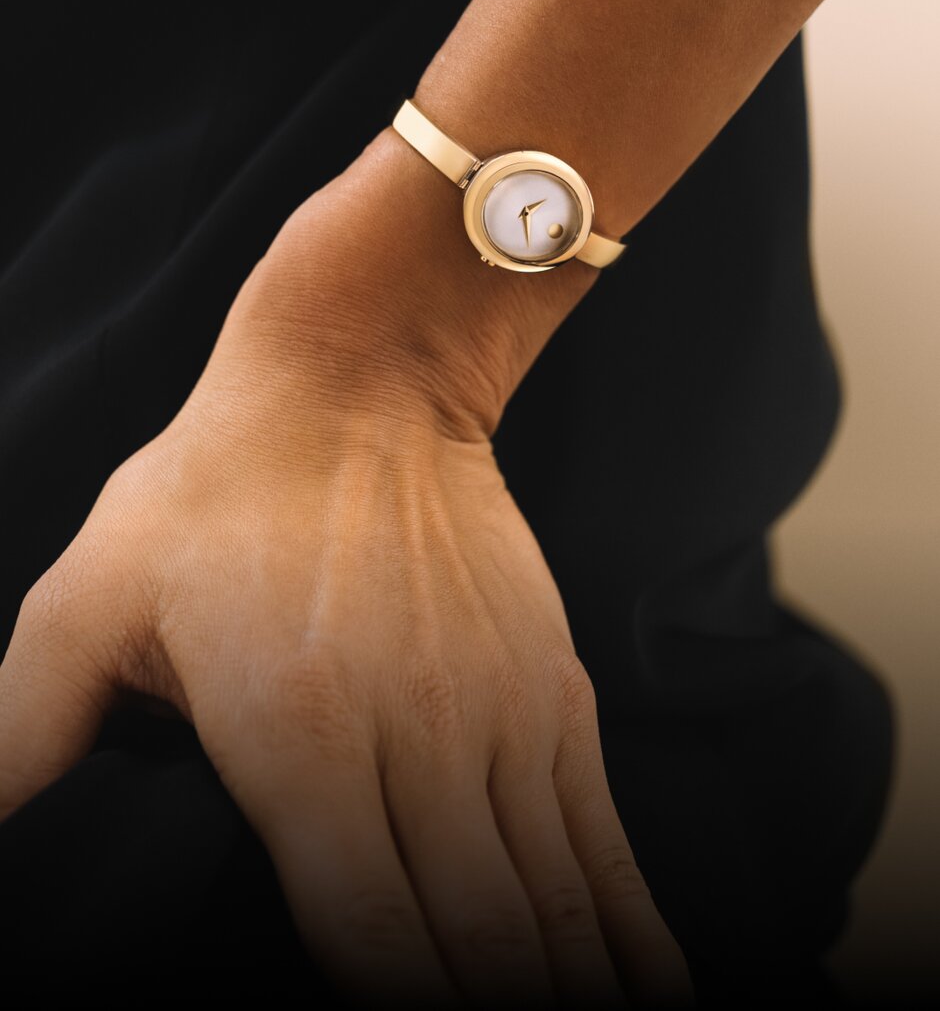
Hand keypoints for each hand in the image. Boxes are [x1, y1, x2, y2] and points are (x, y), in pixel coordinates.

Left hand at [0, 133, 691, 1007]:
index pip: (371, 942)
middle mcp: (423, 743)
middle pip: (481, 944)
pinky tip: (655, 983)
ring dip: (577, 989)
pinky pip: (602, 835)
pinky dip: (631, 925)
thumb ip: (17, 736)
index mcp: (300, 742)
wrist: (359, 381)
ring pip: (554, 904)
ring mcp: (503, 716)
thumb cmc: (217, 490)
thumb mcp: (89, 600)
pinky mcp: (551, 688)